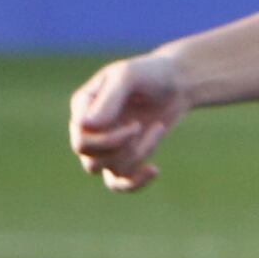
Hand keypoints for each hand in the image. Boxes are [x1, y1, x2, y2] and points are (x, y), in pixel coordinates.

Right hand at [67, 51, 188, 190]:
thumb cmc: (150, 73)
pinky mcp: (125, 155)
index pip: (81, 138)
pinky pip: (117, 184)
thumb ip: (108, 99)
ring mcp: (105, 144)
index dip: (108, 140)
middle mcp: (89, 127)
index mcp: (83, 106)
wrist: (177, 82)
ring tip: (157, 129)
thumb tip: (85, 126)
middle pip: (89, 158)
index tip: (136, 125)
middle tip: (140, 127)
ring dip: (137, 155)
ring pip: (107, 169)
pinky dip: (135, 183)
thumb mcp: (129, 77)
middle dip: (121, 149)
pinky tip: (155, 169)